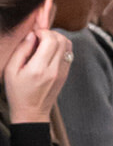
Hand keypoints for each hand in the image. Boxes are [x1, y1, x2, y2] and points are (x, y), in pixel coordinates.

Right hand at [3, 0, 72, 121]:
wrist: (32, 113)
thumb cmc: (18, 93)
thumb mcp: (11, 70)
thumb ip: (22, 50)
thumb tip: (32, 35)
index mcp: (39, 68)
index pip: (50, 40)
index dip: (42, 31)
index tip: (33, 35)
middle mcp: (54, 70)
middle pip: (62, 40)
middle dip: (50, 33)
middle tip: (39, 38)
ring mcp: (62, 72)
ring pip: (68, 45)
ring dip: (57, 39)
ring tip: (44, 44)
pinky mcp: (65, 74)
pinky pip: (68, 54)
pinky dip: (60, 48)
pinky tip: (48, 53)